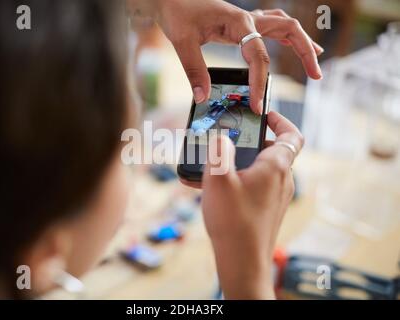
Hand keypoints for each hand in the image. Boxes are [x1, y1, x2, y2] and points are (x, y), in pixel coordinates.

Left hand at [152, 0, 322, 113]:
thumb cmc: (177, 13)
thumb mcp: (183, 42)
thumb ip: (194, 70)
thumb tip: (203, 96)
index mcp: (238, 22)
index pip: (258, 56)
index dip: (259, 82)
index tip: (257, 104)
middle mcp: (248, 19)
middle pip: (288, 30)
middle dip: (305, 52)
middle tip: (316, 75)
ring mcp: (247, 20)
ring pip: (285, 26)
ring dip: (302, 42)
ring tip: (316, 59)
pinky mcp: (242, 24)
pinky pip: (272, 27)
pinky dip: (286, 37)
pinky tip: (291, 45)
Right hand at [201, 111, 303, 298]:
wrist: (243, 262)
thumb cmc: (233, 221)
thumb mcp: (218, 179)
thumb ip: (219, 151)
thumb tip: (222, 137)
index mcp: (275, 167)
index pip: (291, 135)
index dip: (280, 120)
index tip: (263, 114)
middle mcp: (281, 180)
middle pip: (270, 150)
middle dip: (247, 143)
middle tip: (226, 141)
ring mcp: (275, 197)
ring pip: (258, 169)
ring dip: (237, 163)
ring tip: (211, 168)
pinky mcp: (266, 209)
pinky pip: (253, 186)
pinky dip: (237, 181)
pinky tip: (211, 189)